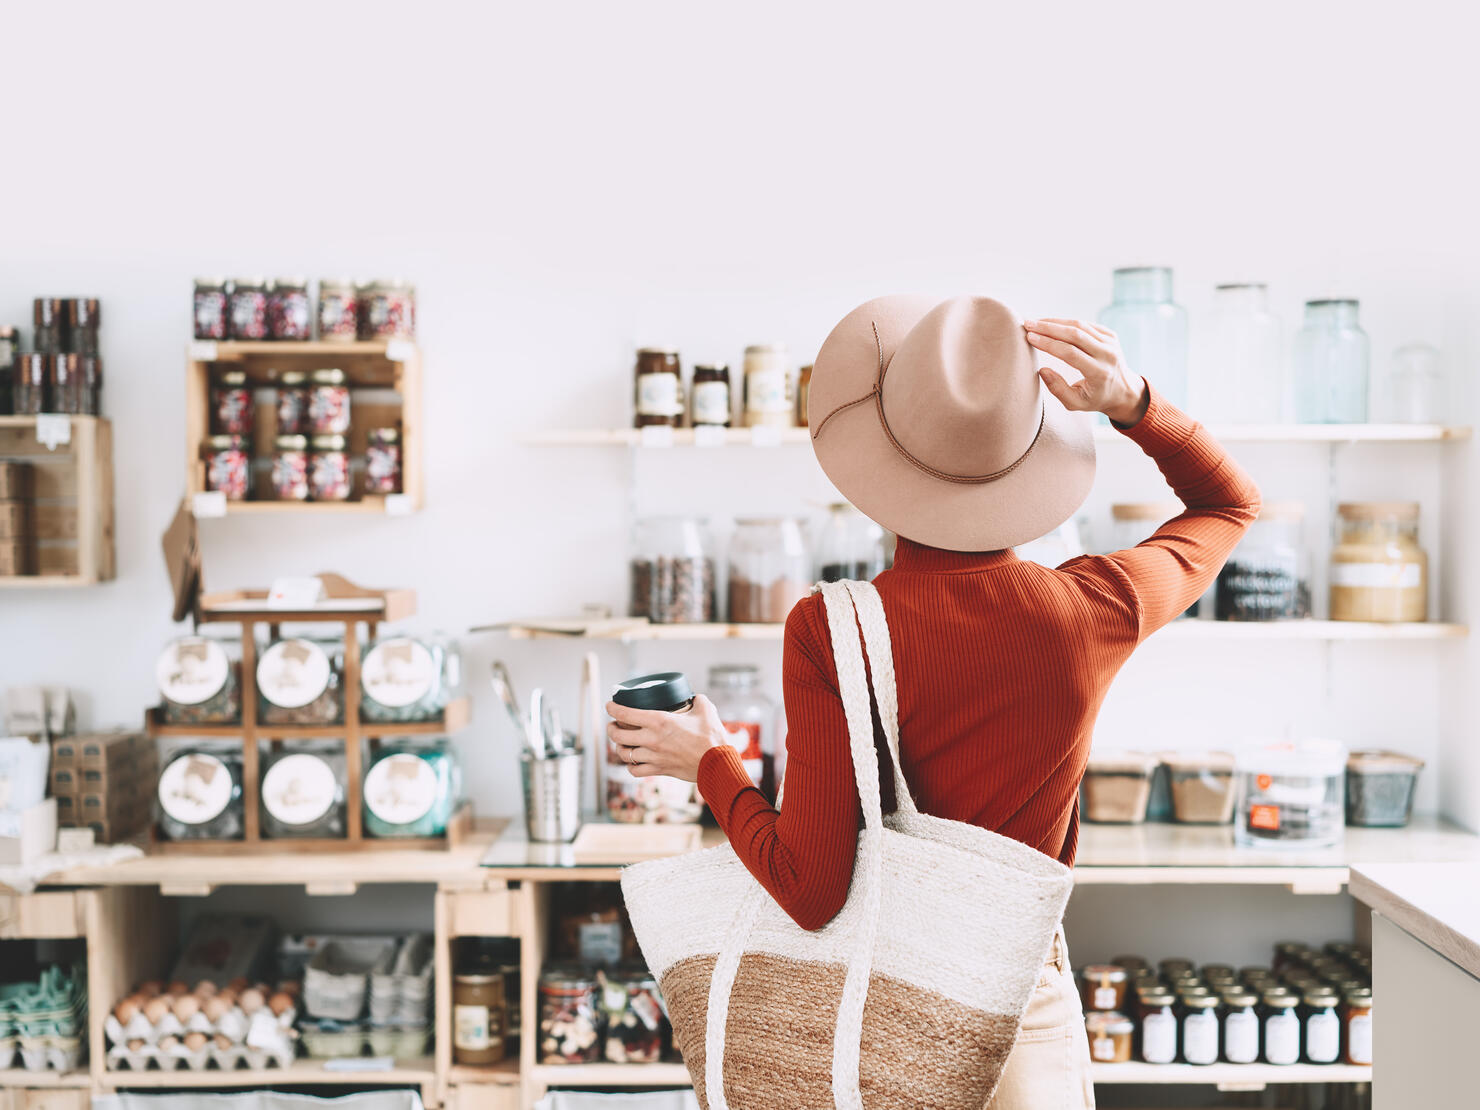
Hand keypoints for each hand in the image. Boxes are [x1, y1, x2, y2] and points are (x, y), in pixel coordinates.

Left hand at [605, 695, 727, 783]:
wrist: (718, 763)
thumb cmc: (712, 737)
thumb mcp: (706, 709)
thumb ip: (698, 700)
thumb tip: (695, 698)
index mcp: (659, 721)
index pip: (625, 714)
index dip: (612, 708)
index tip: (609, 705)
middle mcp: (652, 739)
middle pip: (617, 735)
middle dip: (611, 728)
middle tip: (612, 724)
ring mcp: (654, 757)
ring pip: (624, 754)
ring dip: (619, 747)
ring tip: (620, 743)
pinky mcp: (660, 770)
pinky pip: (635, 770)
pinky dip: (631, 765)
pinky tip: (634, 761)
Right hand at [1023, 318, 1149, 426]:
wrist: (1123, 390)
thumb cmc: (1096, 398)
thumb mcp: (1076, 403)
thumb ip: (1058, 389)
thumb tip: (1042, 370)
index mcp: (1099, 372)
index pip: (1070, 353)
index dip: (1048, 343)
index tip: (1030, 338)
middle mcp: (1107, 354)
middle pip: (1075, 335)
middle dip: (1048, 328)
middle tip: (1028, 324)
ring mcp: (1111, 342)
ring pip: (1080, 325)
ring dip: (1055, 322)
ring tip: (1036, 322)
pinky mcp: (1110, 335)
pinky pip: (1085, 325)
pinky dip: (1066, 323)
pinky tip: (1051, 324)